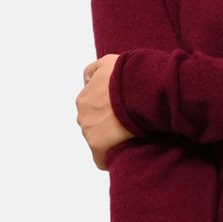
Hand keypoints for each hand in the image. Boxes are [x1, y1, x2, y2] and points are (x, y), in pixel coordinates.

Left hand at [75, 54, 134, 168]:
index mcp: (83, 99)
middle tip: (129, 124)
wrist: (140, 89)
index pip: (92, 111)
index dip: (108, 113)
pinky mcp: (97, 147)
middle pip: (94, 127)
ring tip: (131, 136)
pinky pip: (101, 159)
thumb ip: (92, 71)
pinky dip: (111, 157)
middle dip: (108, 126)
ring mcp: (88, 132)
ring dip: (112, 141)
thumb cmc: (128, 75)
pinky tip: (125, 150)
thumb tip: (85, 81)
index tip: (122, 113)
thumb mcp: (107, 62)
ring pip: (99, 142)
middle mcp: (82, 116)